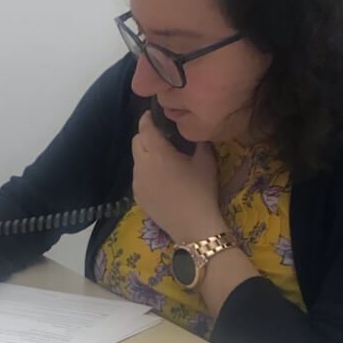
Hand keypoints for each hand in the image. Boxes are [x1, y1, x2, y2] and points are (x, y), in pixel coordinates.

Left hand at [131, 111, 225, 242]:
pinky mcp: (137, 196)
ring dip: (145, 154)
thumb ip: (199, 142)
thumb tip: (194, 132)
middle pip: (136, 141)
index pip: (145, 128)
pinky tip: (161, 180)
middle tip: (161, 138)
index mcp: (158, 153)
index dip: (147, 119)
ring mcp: (137, 182)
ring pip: (136, 160)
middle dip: (145, 135)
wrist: (193, 226)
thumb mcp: (206, 162)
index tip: (152, 115)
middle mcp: (142, 165)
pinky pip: (138, 176)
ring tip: (163, 161)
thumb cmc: (201, 191)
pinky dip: (146, 172)